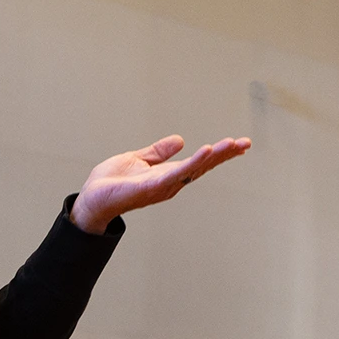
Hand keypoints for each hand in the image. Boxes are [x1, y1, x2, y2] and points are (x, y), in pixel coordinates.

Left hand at [70, 135, 250, 234]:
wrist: (92, 198)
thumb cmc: (111, 182)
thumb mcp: (138, 159)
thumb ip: (158, 151)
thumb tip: (180, 140)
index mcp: (169, 174)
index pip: (199, 162)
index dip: (219, 154)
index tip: (238, 145)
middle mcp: (171, 182)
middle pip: (203, 166)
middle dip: (225, 155)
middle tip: (246, 143)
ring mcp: (164, 186)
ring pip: (195, 168)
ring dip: (215, 157)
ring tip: (232, 145)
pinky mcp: (153, 186)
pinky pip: (177, 173)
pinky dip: (193, 162)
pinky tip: (206, 151)